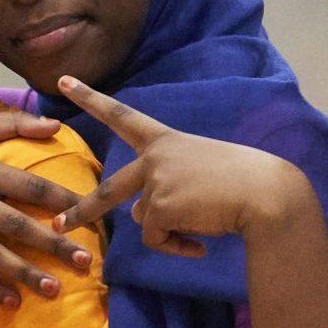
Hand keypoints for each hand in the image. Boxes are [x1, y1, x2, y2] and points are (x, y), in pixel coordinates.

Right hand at [0, 110, 90, 304]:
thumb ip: (13, 124)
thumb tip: (56, 124)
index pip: (26, 184)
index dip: (60, 199)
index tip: (89, 213)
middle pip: (14, 224)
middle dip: (51, 243)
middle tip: (85, 261)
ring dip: (23, 273)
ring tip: (54, 289)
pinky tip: (11, 301)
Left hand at [53, 77, 313, 254]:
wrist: (266, 194)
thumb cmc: (242, 181)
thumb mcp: (197, 171)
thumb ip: (164, 184)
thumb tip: (139, 215)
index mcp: (165, 140)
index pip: (121, 115)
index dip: (90, 97)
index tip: (62, 81)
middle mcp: (153, 157)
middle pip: (107, 190)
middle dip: (82, 211)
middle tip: (60, 224)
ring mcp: (154, 181)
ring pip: (144, 220)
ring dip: (169, 232)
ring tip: (203, 225)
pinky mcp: (159, 207)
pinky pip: (157, 240)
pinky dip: (176, 247)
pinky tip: (201, 243)